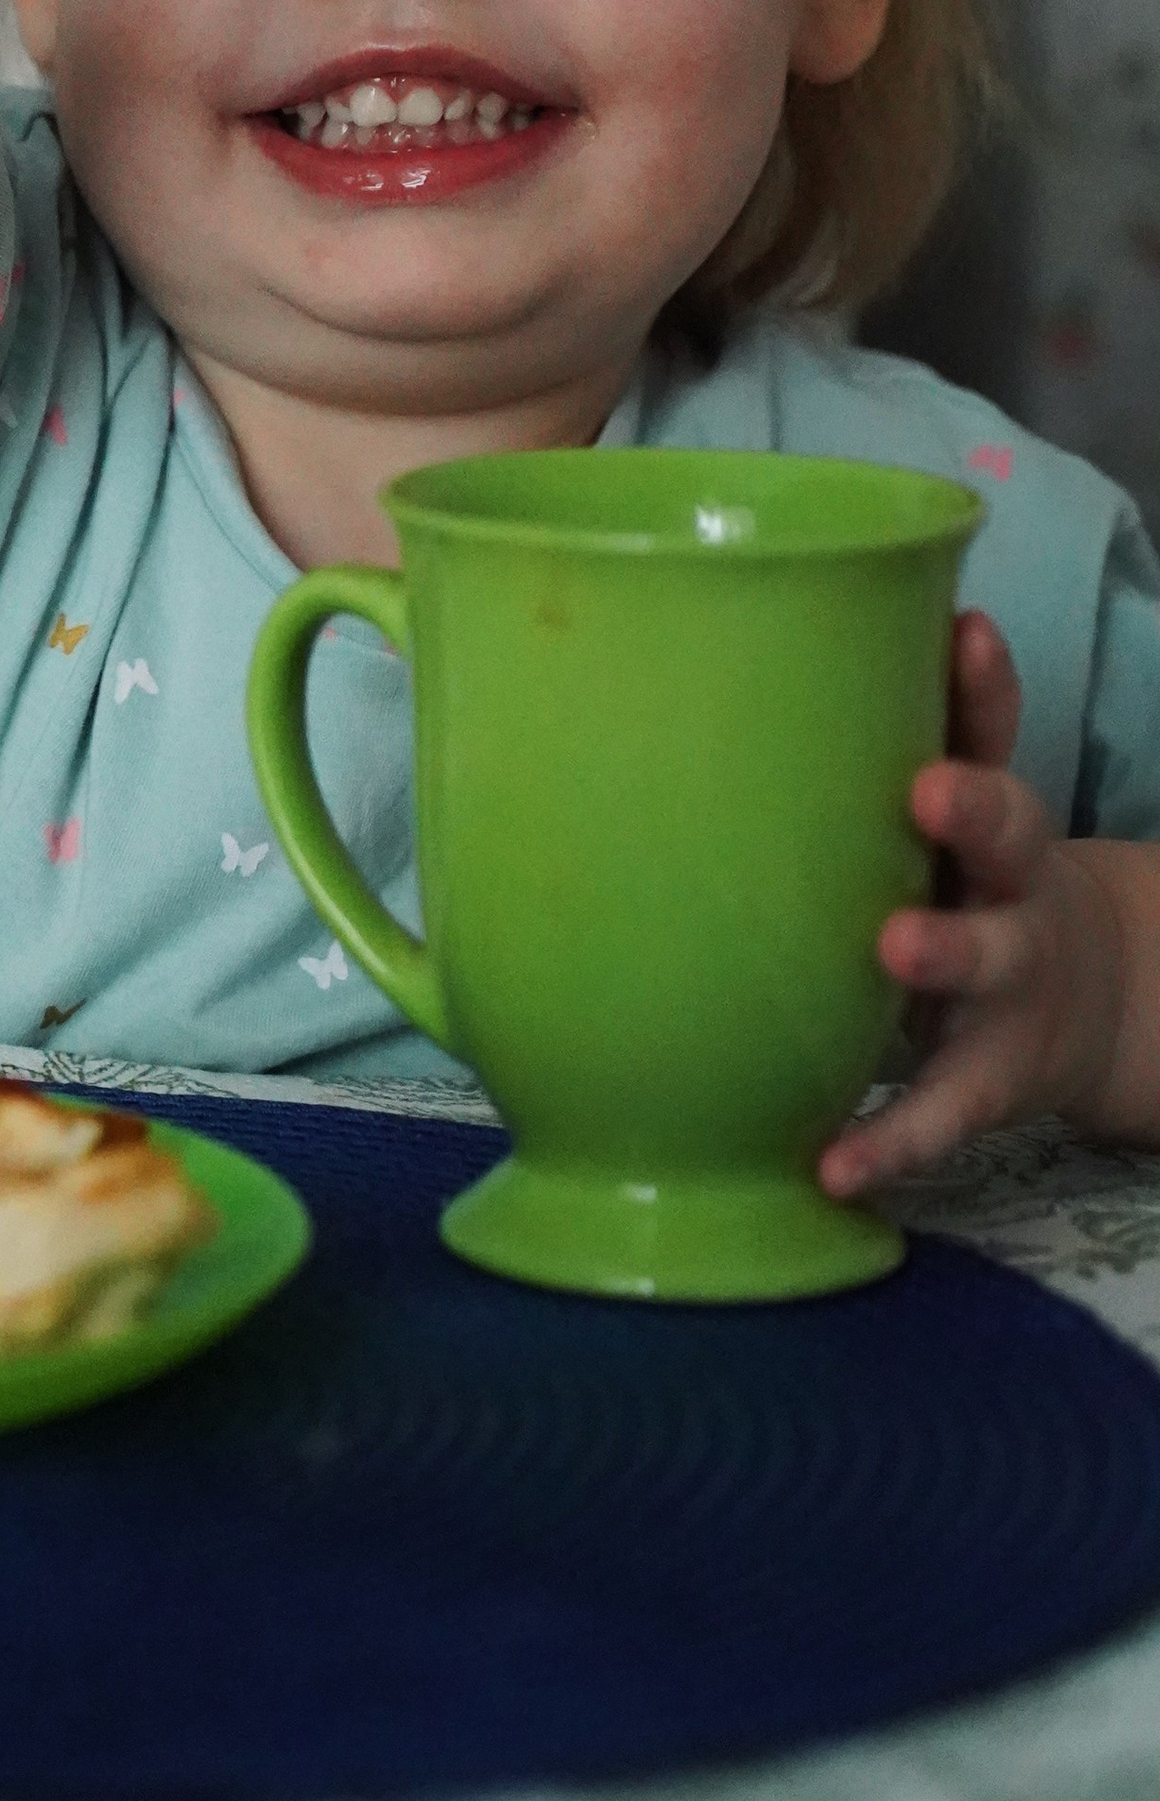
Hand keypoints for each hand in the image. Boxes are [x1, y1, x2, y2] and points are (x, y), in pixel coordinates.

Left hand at [820, 609, 1128, 1192]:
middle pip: (1010, 829)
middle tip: (928, 790)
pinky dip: (890, 1139)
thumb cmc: (961, 889)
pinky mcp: (992, 1075)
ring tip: (896, 948)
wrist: (1087, 1007)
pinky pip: (942, 1109)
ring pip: (993, 957)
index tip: (965, 632)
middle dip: (978, 805)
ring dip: (950, 950)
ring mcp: (1012, 979)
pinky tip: (831, 1167)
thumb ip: (858, 768)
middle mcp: (1008, 882)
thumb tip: (713, 687)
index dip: (980, 681)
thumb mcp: (942, 829)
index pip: (989, 729)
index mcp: (981, 813)